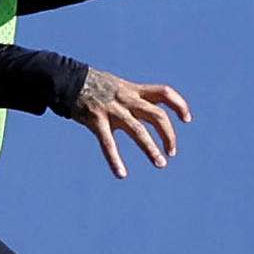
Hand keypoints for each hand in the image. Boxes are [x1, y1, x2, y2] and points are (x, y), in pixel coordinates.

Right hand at [71, 68, 190, 179]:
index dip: (179, 104)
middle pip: (157, 116)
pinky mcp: (96, 120)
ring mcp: (112, 110)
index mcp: (133, 90)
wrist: (66, 79)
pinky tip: (121, 174)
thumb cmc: (93, 85)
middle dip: (169, 135)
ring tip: (161, 164)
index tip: (186, 119)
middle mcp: (127, 99)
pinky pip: (108, 143)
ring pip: (138, 131)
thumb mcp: (118, 86)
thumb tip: (146, 108)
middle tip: (171, 152)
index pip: (164, 93)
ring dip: (151, 149)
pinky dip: (115, 160)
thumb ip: (133, 97)